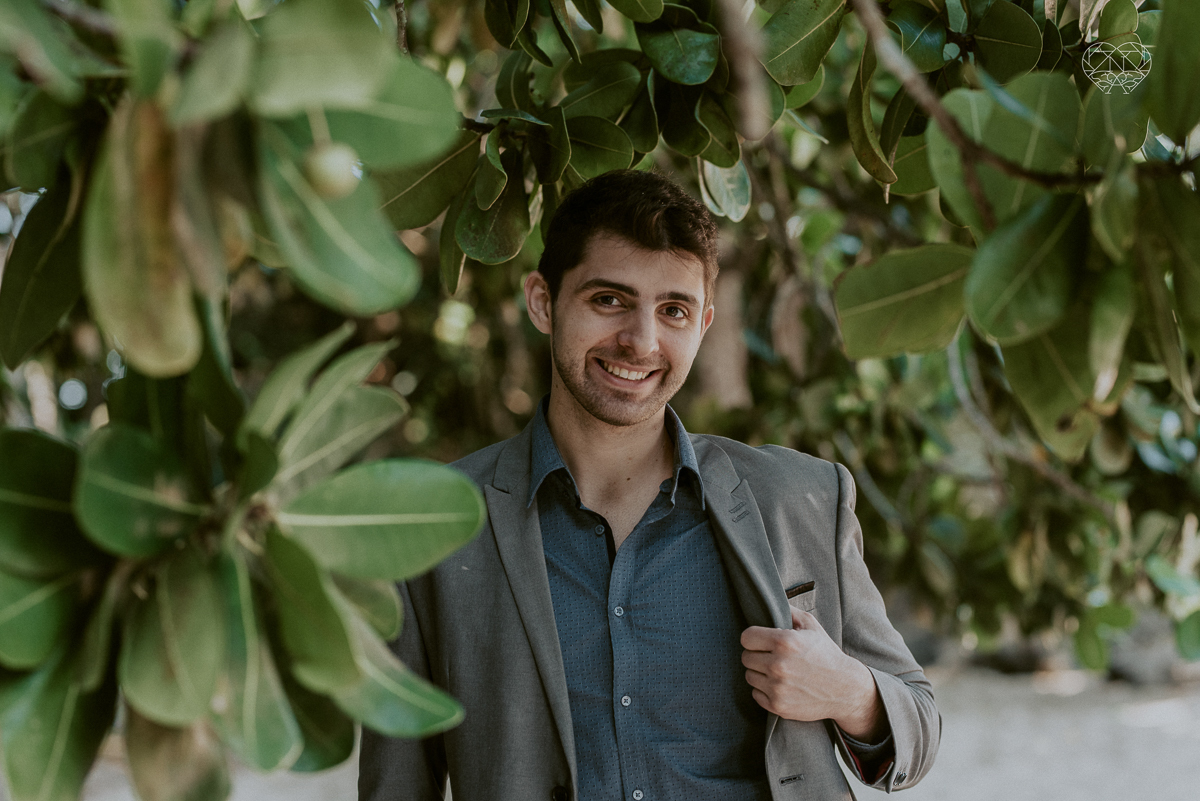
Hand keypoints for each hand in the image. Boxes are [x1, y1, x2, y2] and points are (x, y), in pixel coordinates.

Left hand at [741, 607, 885, 740]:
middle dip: (756, 655)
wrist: (845, 689)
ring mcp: (777, 687)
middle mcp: (778, 665)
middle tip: (771, 656)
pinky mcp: (778, 706)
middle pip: (746, 657)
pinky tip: (779, 685)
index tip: (761, 641)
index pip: (746, 637)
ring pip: (749, 676)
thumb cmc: (827, 655)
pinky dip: (764, 690)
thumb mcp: (812, 626)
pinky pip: (756, 694)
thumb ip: (788, 611)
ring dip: (759, 673)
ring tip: (777, 671)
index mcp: (785, 642)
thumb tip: (770, 600)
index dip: (753, 638)